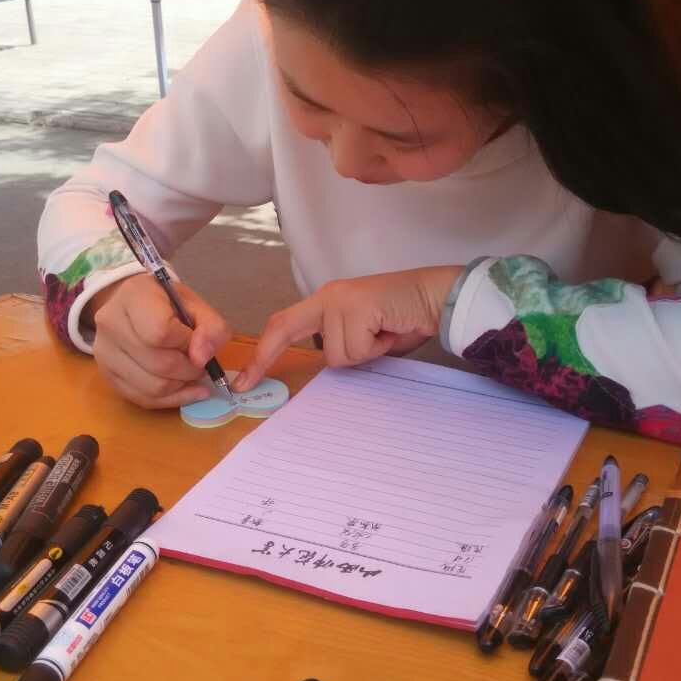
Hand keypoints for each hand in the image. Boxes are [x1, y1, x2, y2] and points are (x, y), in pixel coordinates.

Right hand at [86, 274, 229, 408]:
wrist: (132, 306)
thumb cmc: (167, 304)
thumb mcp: (196, 305)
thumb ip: (211, 327)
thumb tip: (202, 359)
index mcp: (133, 295)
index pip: (161, 332)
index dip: (187, 344)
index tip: (196, 341)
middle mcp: (110, 322)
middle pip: (158, 364)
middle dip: (189, 370)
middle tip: (200, 364)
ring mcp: (103, 352)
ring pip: (151, 388)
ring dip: (181, 387)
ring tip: (190, 374)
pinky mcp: (106, 375)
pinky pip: (142, 399)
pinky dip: (170, 400)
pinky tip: (184, 390)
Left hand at [235, 266, 464, 391]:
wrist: (435, 297)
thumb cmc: (403, 319)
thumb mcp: (363, 336)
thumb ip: (342, 345)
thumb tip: (329, 366)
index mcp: (326, 303)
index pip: (283, 324)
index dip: (262, 351)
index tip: (245, 379)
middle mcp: (327, 297)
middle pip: (285, 329)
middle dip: (264, 356)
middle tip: (246, 383)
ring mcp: (340, 300)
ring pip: (335, 353)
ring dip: (363, 353)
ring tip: (383, 336)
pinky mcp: (357, 306)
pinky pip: (357, 348)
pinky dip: (377, 348)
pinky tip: (390, 332)